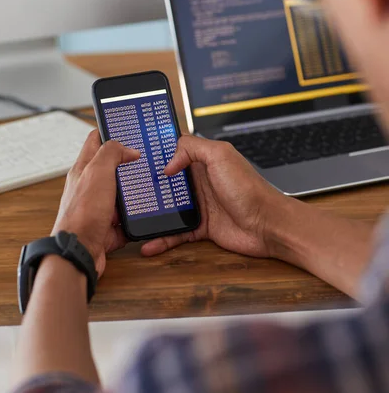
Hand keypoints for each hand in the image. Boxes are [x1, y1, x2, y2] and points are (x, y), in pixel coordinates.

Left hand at [52, 130, 139, 276]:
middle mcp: (91, 187)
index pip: (96, 141)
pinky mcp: (109, 227)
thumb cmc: (82, 214)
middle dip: (130, 163)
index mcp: (84, 169)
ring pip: (123, 194)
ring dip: (136, 191)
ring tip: (154, 183)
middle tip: (148, 157)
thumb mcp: (98, 172)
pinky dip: (138, 217)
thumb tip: (128, 148)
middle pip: (112, 168)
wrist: (80, 252)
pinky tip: (149, 211)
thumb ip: (111, 153)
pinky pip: (127, 219)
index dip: (110, 131)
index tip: (128, 127)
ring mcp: (100, 207)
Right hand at [141, 135, 293, 258]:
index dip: (156, 155)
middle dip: (148, 187)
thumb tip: (168, 163)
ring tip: (131, 219)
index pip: (174, 153)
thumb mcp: (220, 156)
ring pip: (169, 208)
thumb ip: (192, 148)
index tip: (136, 159)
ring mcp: (201, 205)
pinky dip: (162, 239)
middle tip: (125, 191)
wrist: (268, 225)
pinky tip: (149, 244)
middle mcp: (200, 181)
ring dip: (152, 214)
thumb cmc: (250, 189)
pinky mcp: (202, 227)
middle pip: (167, 183)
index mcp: (203, 161)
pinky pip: (177, 233)